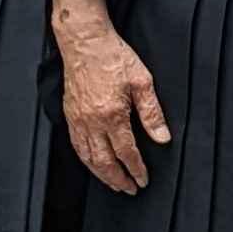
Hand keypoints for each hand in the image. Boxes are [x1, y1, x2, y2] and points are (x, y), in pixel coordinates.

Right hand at [55, 2, 169, 194]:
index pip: (126, 153)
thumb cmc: (114, 57)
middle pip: (104, 162)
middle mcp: (92, 122)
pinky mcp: (70, 114)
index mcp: (112, 115)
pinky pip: (76, 145)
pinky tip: (93, 164)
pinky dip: (85, 160)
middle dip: (118, 179)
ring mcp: (78, 120)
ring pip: (88, 158)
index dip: (136, 169)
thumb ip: (152, 113)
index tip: (143, 180)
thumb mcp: (142, 82)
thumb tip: (162, 138)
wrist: (85, 42)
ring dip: (101, 174)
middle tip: (129, 189)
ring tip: (113, 183)